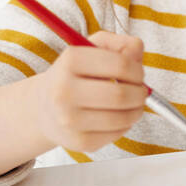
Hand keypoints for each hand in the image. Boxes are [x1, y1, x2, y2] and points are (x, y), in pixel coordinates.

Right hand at [33, 31, 147, 154]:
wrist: (45, 108)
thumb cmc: (74, 75)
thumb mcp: (91, 49)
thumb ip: (120, 44)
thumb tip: (137, 50)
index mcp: (70, 61)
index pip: (121, 65)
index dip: (137, 70)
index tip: (137, 73)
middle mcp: (64, 91)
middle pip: (121, 95)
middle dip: (140, 93)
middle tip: (141, 91)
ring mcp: (69, 119)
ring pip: (122, 118)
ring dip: (137, 110)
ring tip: (133, 104)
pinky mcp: (78, 141)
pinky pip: (116, 134)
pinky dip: (125, 125)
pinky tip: (118, 116)